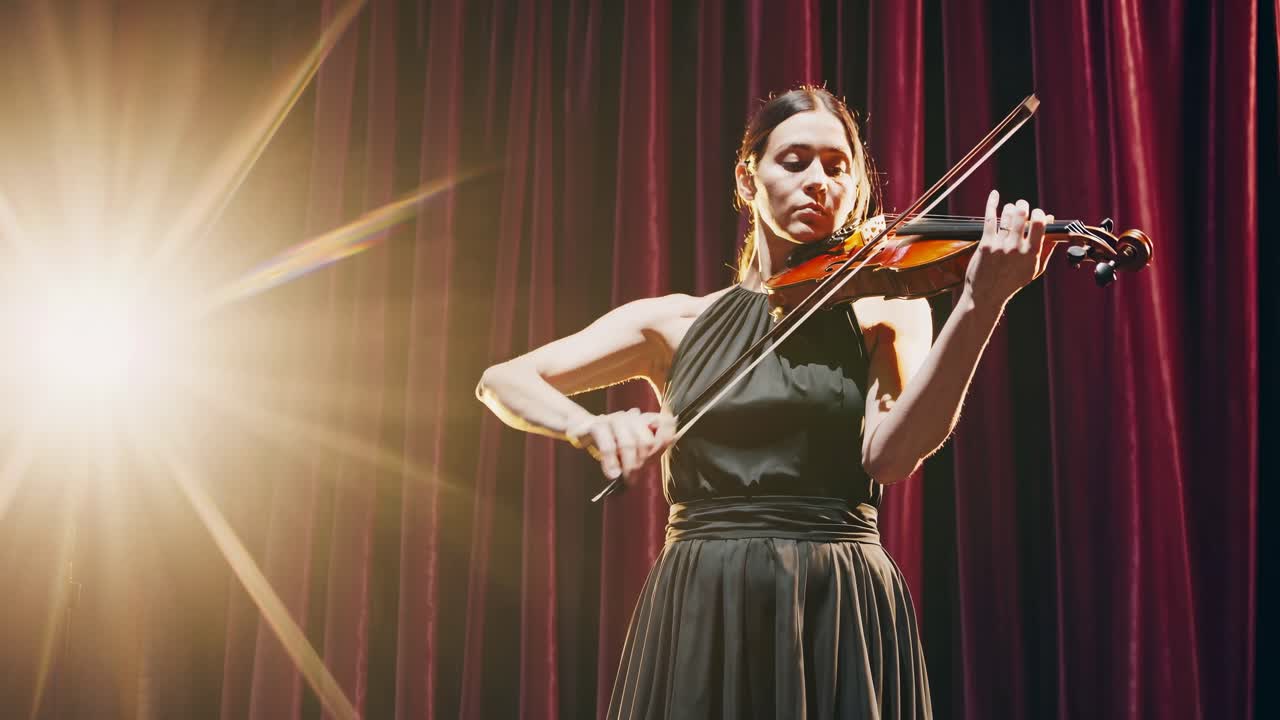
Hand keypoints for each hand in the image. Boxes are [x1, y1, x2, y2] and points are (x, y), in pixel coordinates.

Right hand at [566, 408, 675, 482]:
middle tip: (634, 477)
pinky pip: (608, 446)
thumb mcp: (633, 445)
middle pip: (646, 442)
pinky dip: (611, 463)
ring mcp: (614, 419)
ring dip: (628, 466)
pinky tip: (613, 474)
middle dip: (641, 463)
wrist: (580, 428)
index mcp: (644, 419)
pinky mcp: (596, 425)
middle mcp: (631, 417)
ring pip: (628, 444)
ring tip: (626, 478)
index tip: (652, 460)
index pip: (665, 424)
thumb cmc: (611, 440)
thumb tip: (671, 442)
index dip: (663, 442)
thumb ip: (651, 448)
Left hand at [963, 190, 1054, 309]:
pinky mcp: (985, 244)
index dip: (1039, 214)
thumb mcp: (1034, 270)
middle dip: (1024, 205)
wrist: (986, 295)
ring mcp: (999, 245)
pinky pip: (989, 218)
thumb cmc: (1012, 283)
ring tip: (1010, 209)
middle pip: (1022, 214)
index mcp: (1031, 254)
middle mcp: (1016, 248)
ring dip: (1010, 207)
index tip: (1037, 215)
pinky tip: (994, 194)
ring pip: (1007, 214)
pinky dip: (991, 203)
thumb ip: (1046, 250)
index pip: (1039, 223)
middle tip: (1022, 206)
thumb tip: (1055, 232)